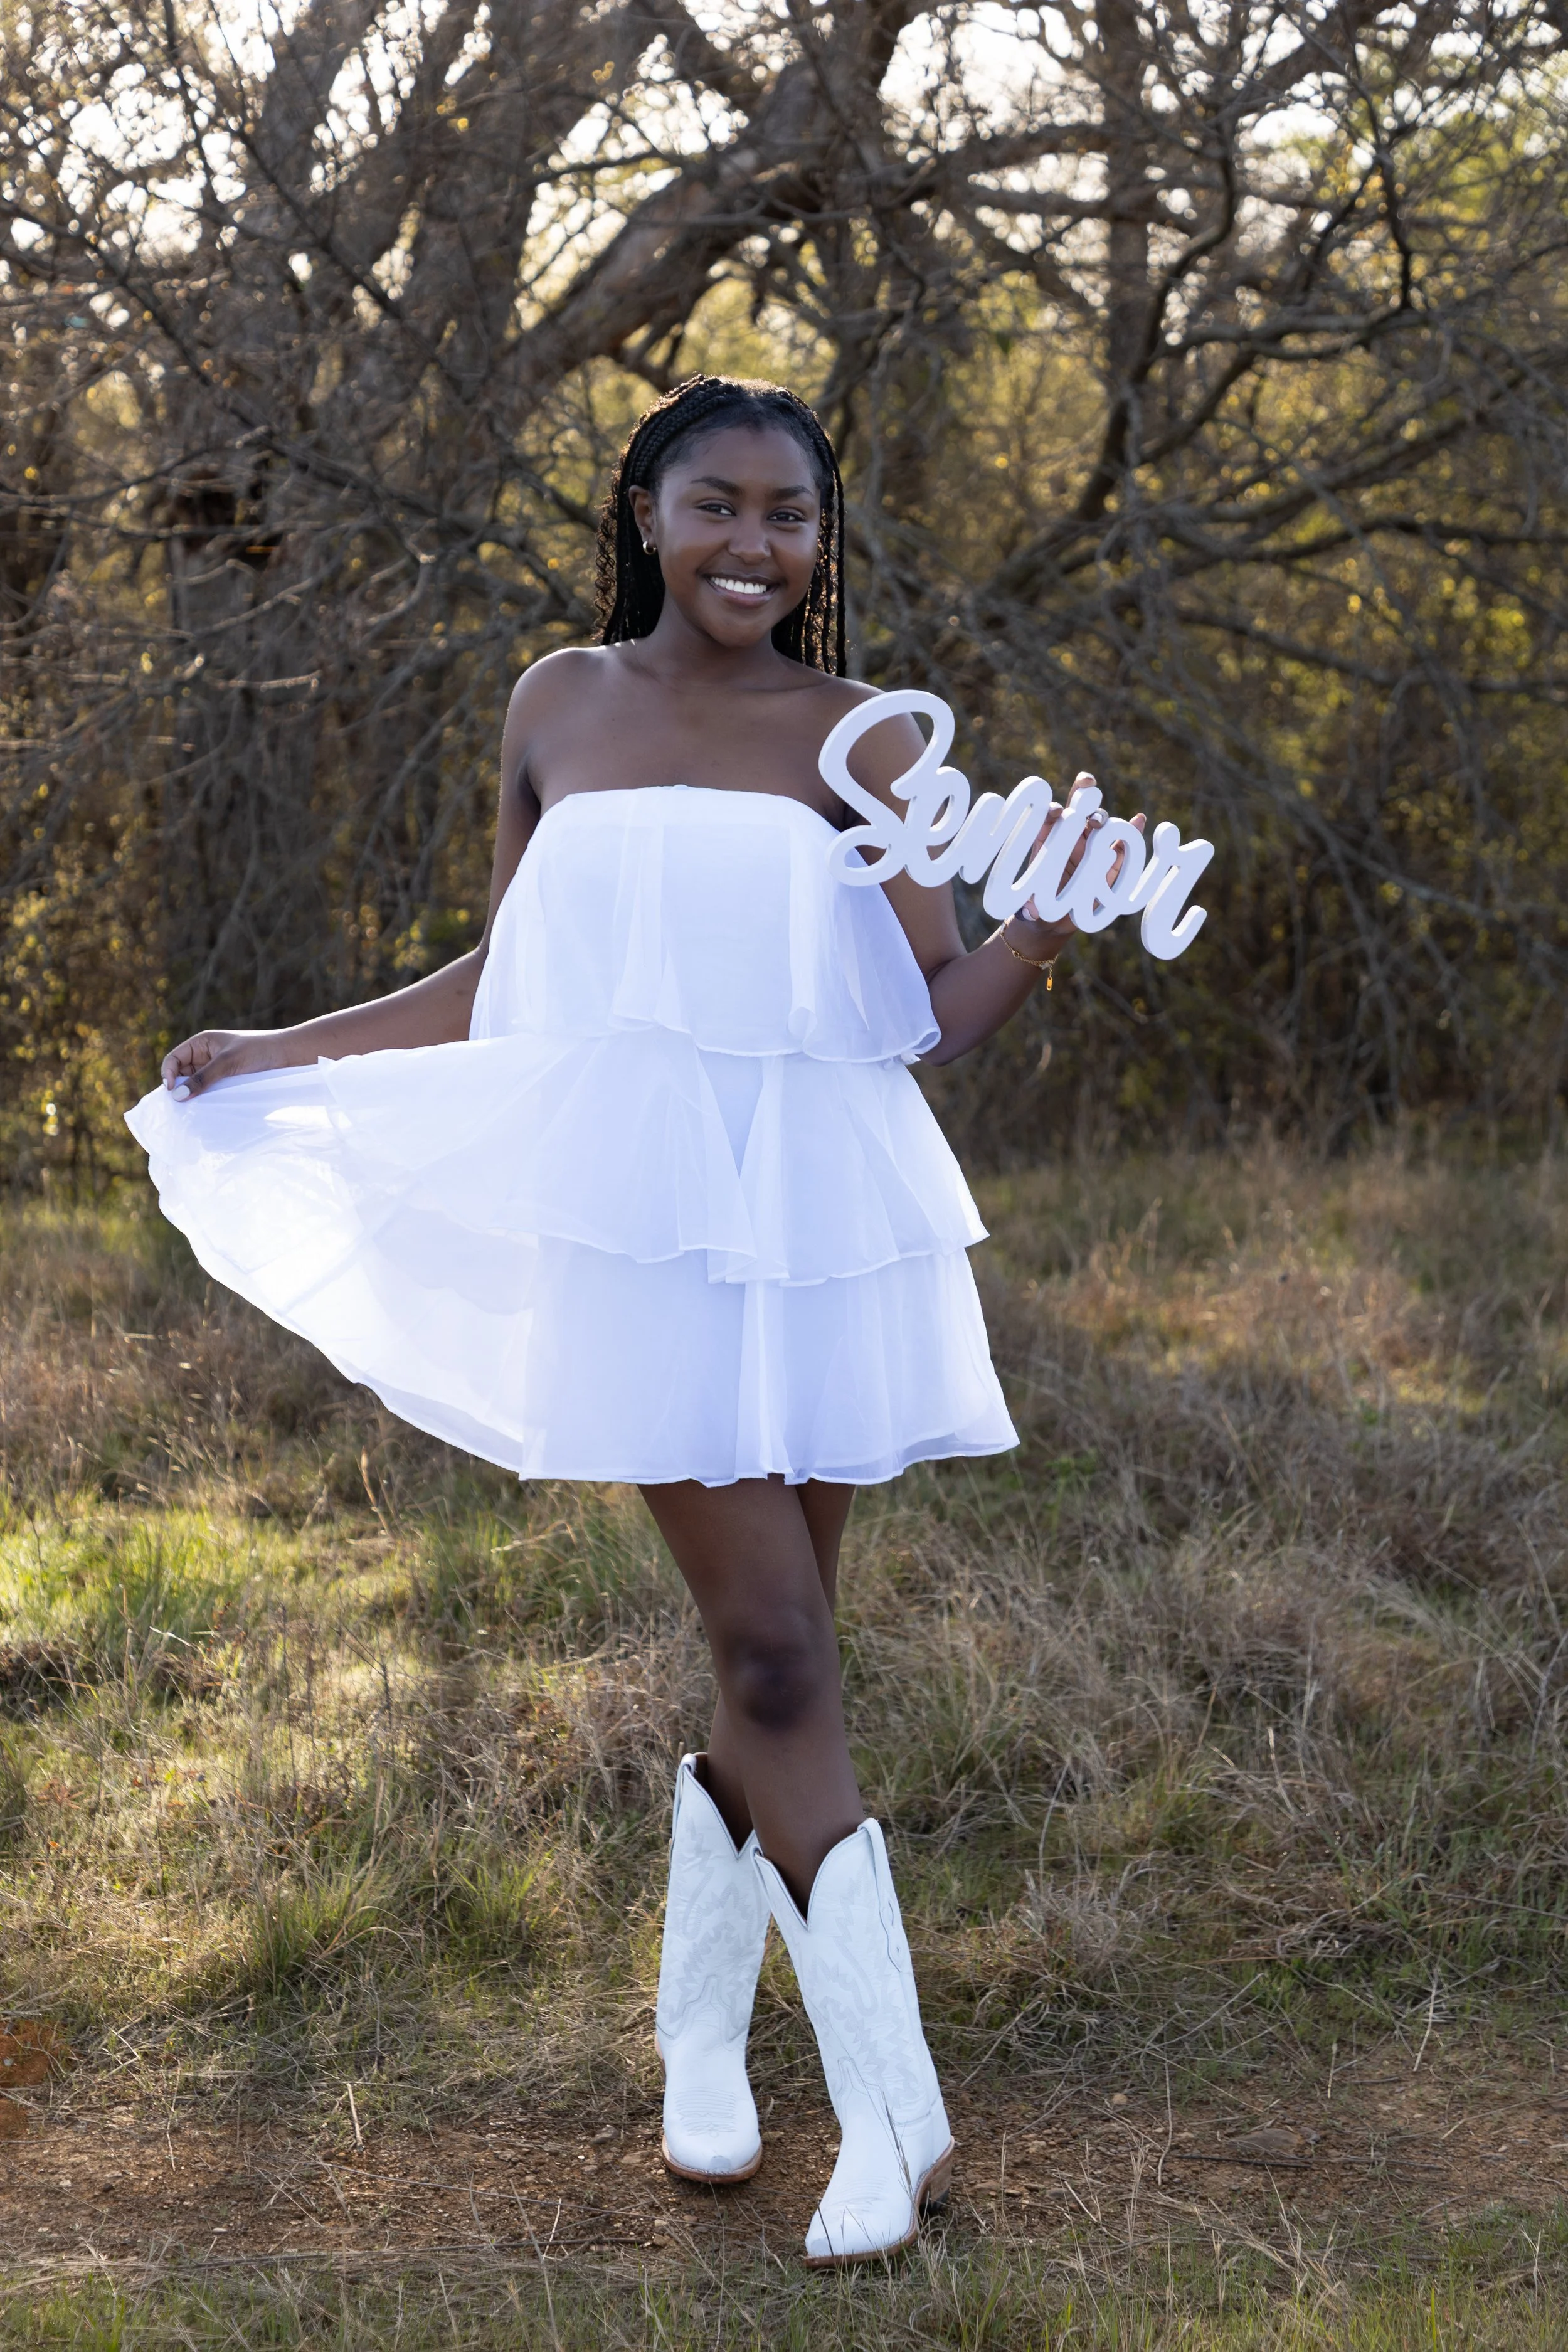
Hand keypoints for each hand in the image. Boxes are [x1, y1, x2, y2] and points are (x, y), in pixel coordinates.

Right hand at [160, 1029, 286, 1099]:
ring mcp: (215, 1071)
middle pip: (181, 1075)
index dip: (168, 1073)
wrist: (287, 1056)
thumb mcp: (227, 1063)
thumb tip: (177, 1096)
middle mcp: (205, 1057)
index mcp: (201, 1044)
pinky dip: (206, 1101)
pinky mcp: (226, 1084)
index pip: (174, 1059)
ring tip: (192, 1111)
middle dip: (179, 1088)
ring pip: (195, 1086)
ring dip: (193, 1097)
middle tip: (180, 1107)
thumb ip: (203, 1079)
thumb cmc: (257, 1051)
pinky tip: (206, 1110)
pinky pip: (209, 1093)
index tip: (172, 1091)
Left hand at [1017, 773, 1146, 928]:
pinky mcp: (1111, 859)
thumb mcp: (1032, 908)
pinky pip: (1123, 841)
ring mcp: (1092, 845)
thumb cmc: (1040, 907)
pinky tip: (1138, 819)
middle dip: (1082, 795)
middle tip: (1087, 789)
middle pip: (1077, 808)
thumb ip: (1029, 908)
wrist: (1058, 920)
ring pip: (1099, 822)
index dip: (1051, 810)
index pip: (1049, 818)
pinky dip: (1132, 828)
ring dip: (1101, 816)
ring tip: (1100, 822)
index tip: (1055, 813)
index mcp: (1048, 841)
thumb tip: (1028, 911)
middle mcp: (1071, 838)